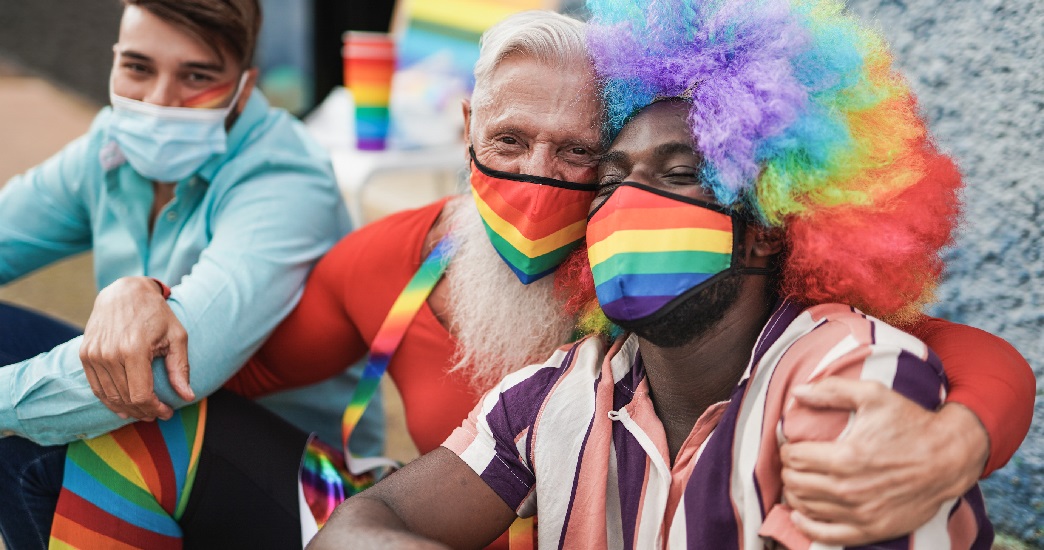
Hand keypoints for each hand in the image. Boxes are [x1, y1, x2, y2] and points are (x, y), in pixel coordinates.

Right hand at [79, 276, 194, 420]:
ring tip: (144, 411)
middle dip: (144, 411)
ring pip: (109, 396)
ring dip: (127, 409)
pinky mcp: (85, 354)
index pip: (141, 395)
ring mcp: (93, 354)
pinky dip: (110, 400)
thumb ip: (180, 368)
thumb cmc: (156, 314)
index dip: (155, 409)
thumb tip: (187, 397)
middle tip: (158, 414)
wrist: (124, 292)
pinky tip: (124, 405)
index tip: (167, 412)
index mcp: (134, 349)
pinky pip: (96, 387)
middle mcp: (109, 353)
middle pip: (125, 398)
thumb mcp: (177, 336)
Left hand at [779, 377, 987, 544]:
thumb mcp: (873, 395)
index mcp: (846, 457)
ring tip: (799, 481)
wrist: (949, 458)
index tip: (791, 445)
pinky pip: (826, 535)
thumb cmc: (911, 423)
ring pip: (806, 507)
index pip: (794, 458)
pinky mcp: (872, 529)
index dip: (786, 450)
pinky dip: (807, 525)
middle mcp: (849, 489)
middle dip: (788, 471)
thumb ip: (832, 390)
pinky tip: (800, 514)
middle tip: (794, 462)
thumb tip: (797, 392)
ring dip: (795, 494)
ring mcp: (860, 513)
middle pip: (795, 483)